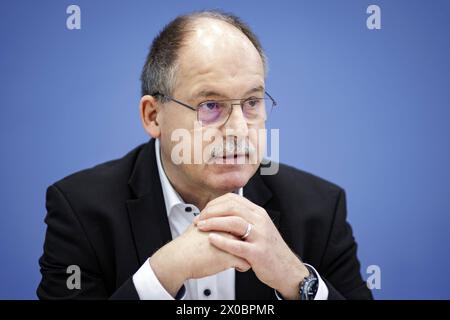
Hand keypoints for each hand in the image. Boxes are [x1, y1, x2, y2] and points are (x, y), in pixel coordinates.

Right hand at [149, 224, 249, 296]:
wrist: (179, 257)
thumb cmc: (186, 245)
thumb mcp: (198, 226)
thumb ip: (208, 222)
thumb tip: (208, 220)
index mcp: (222, 221)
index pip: (240, 222)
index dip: (241, 230)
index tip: (240, 236)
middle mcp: (229, 230)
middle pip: (248, 234)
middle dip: (247, 241)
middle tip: (243, 246)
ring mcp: (231, 243)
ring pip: (249, 248)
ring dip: (246, 254)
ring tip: (241, 257)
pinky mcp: (231, 257)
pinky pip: (245, 263)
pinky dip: (242, 266)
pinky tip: (235, 266)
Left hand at [194, 193, 308, 298]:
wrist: (287, 269)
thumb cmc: (270, 250)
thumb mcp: (259, 228)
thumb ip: (244, 219)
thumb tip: (224, 212)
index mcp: (258, 213)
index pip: (234, 199)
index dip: (215, 203)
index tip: (204, 210)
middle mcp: (260, 222)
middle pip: (232, 208)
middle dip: (211, 212)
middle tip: (199, 219)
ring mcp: (260, 236)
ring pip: (234, 222)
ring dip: (214, 223)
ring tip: (201, 226)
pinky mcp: (258, 253)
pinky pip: (238, 245)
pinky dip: (222, 241)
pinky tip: (212, 240)